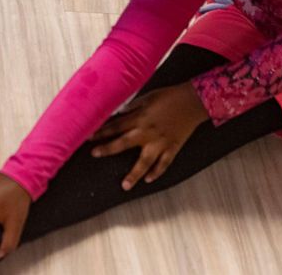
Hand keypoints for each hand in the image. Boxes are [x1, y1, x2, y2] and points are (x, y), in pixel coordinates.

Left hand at [90, 82, 208, 190]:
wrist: (193, 101)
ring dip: (134, 174)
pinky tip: (148, 179)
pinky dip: (157, 172)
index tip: (87, 136)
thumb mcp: (147, 97)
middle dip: (108, 149)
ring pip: (145, 161)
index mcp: (140, 118)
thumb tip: (118, 114)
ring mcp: (161, 142)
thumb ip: (132, 108)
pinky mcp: (173, 147)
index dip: (101, 131)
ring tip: (124, 186)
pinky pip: (164, 163)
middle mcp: (148, 132)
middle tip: (94, 154)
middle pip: (124, 143)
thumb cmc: (169, 96)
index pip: (115, 126)